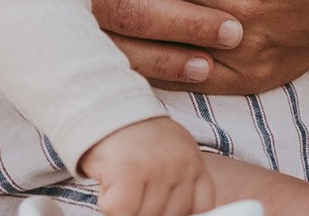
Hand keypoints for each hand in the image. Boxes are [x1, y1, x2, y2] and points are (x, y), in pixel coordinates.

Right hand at [79, 117, 213, 215]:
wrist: (105, 103)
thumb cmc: (134, 135)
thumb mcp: (169, 154)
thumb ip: (179, 184)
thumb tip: (179, 213)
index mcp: (194, 161)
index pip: (202, 207)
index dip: (181, 212)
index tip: (165, 207)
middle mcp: (180, 164)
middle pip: (170, 215)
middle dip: (149, 208)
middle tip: (136, 187)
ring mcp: (156, 168)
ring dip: (129, 206)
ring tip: (123, 179)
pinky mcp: (129, 172)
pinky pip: (121, 211)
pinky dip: (110, 203)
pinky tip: (110, 182)